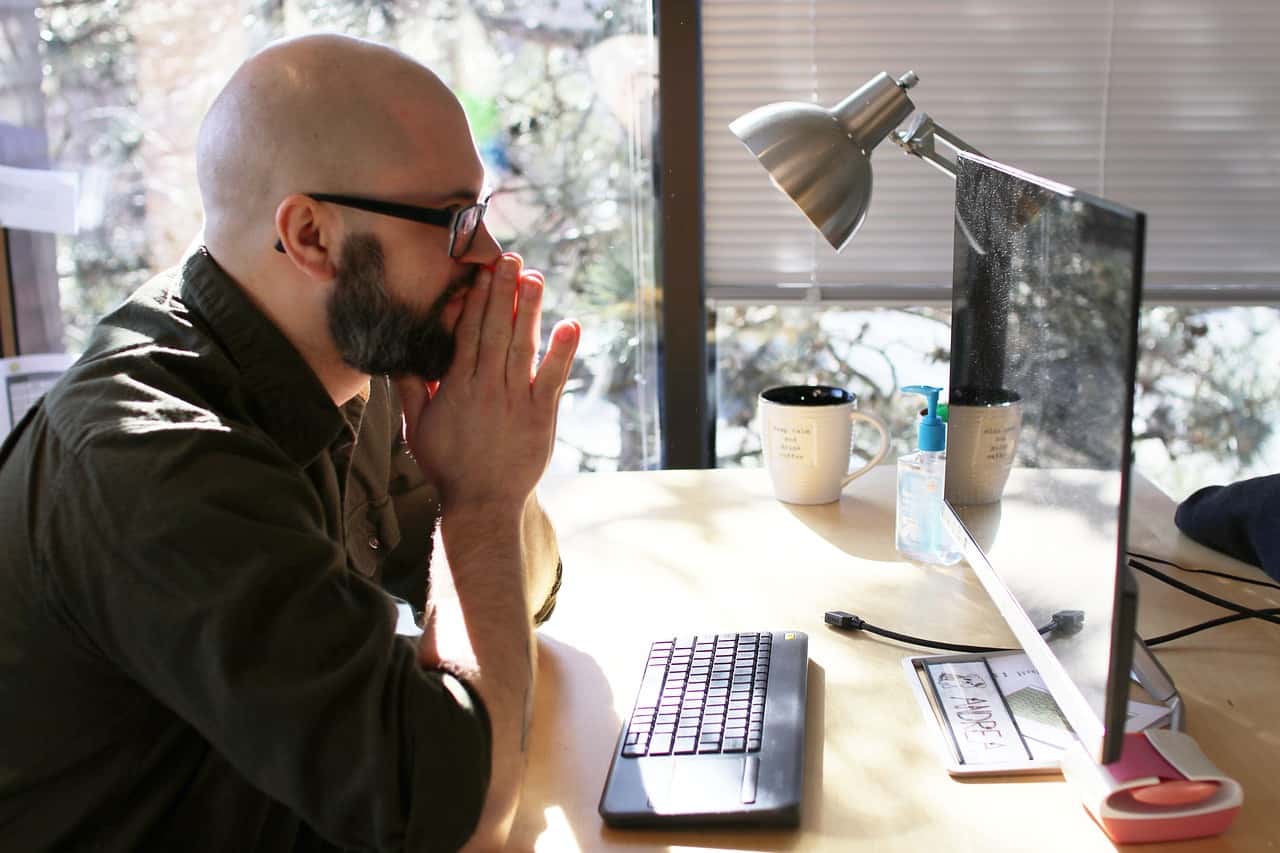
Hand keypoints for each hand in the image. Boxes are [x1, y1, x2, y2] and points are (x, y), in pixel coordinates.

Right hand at [395, 253, 579, 519]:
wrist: (482, 504)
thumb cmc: (448, 466)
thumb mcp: (417, 428)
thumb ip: (409, 389)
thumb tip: (399, 356)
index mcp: (456, 386)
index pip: (466, 333)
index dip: (474, 300)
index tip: (479, 272)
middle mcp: (486, 387)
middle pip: (494, 330)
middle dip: (501, 291)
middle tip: (508, 258)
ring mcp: (515, 400)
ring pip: (522, 346)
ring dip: (529, 310)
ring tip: (534, 277)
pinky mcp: (541, 416)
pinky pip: (553, 378)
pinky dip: (562, 352)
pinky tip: (570, 324)